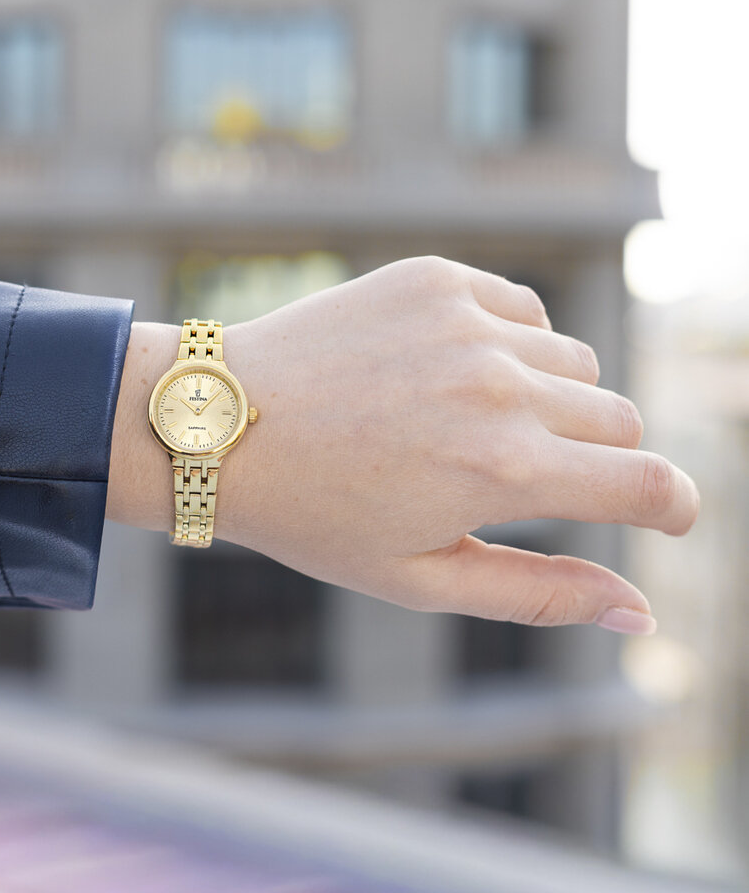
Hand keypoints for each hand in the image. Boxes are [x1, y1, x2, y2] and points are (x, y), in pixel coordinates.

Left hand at [108, 257, 698, 633]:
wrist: (220, 424)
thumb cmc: (314, 515)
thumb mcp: (421, 577)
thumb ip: (540, 593)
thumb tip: (640, 612)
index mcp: (506, 471)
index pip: (649, 484)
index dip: (671, 506)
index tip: (666, 513)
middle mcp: (502, 386)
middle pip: (618, 419)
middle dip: (596, 458)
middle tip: (523, 477)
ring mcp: (468, 322)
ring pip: (573, 362)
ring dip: (548, 399)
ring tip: (467, 426)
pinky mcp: (436, 279)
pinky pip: (523, 311)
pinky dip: (510, 345)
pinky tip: (451, 373)